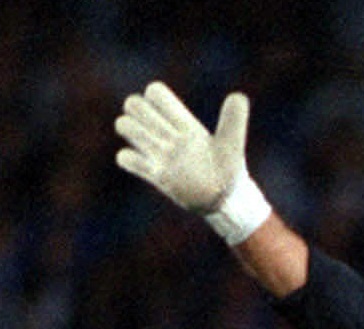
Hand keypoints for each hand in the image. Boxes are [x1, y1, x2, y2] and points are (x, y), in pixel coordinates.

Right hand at [115, 83, 249, 215]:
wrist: (223, 201)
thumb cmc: (230, 171)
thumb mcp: (232, 144)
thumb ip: (234, 120)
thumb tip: (238, 96)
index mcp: (184, 122)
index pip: (155, 93)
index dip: (154, 96)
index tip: (169, 115)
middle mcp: (168, 134)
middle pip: (134, 105)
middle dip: (136, 110)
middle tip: (153, 129)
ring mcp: (159, 154)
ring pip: (126, 126)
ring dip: (130, 131)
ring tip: (149, 146)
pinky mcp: (155, 175)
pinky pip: (125, 159)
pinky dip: (129, 159)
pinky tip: (148, 168)